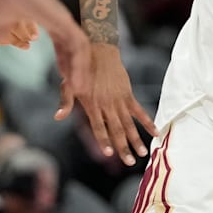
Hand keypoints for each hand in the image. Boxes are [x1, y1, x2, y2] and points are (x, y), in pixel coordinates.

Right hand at [0, 0, 90, 98]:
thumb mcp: (4, 22)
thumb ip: (10, 34)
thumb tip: (21, 42)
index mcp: (48, 20)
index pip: (62, 46)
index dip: (63, 62)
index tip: (63, 77)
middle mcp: (60, 20)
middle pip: (72, 51)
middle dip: (73, 70)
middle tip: (75, 88)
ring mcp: (64, 20)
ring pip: (79, 51)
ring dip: (79, 72)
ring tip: (79, 90)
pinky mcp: (64, 21)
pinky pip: (78, 48)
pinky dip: (79, 66)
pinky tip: (77, 81)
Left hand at [57, 42, 154, 165]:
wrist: (98, 49)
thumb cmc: (79, 67)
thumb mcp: (68, 84)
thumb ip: (66, 102)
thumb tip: (58, 117)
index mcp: (92, 104)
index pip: (99, 127)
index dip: (104, 141)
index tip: (110, 153)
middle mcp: (107, 104)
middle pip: (117, 130)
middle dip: (124, 148)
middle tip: (130, 163)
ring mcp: (119, 100)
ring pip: (129, 123)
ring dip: (136, 140)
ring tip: (143, 153)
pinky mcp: (127, 93)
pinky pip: (139, 110)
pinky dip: (147, 121)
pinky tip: (154, 132)